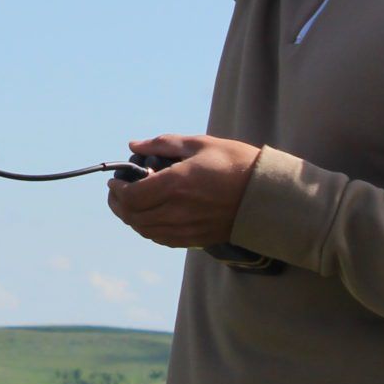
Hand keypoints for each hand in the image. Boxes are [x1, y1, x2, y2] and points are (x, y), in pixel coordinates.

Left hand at [105, 135, 263, 249]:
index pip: (132, 196)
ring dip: (132, 219)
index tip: (115, 180)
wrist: (269, 194)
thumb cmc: (236, 163)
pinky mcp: (198, 238)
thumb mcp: (199, 144)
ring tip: (130, 204)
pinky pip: (163, 239)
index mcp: (176, 185)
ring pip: (146, 231)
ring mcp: (188, 228)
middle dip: (119, 205)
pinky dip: (149, 230)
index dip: (117, 190)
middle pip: (134, 217)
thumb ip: (162, 144)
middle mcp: (178, 210)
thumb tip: (134, 145)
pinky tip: (150, 218)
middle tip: (117, 192)